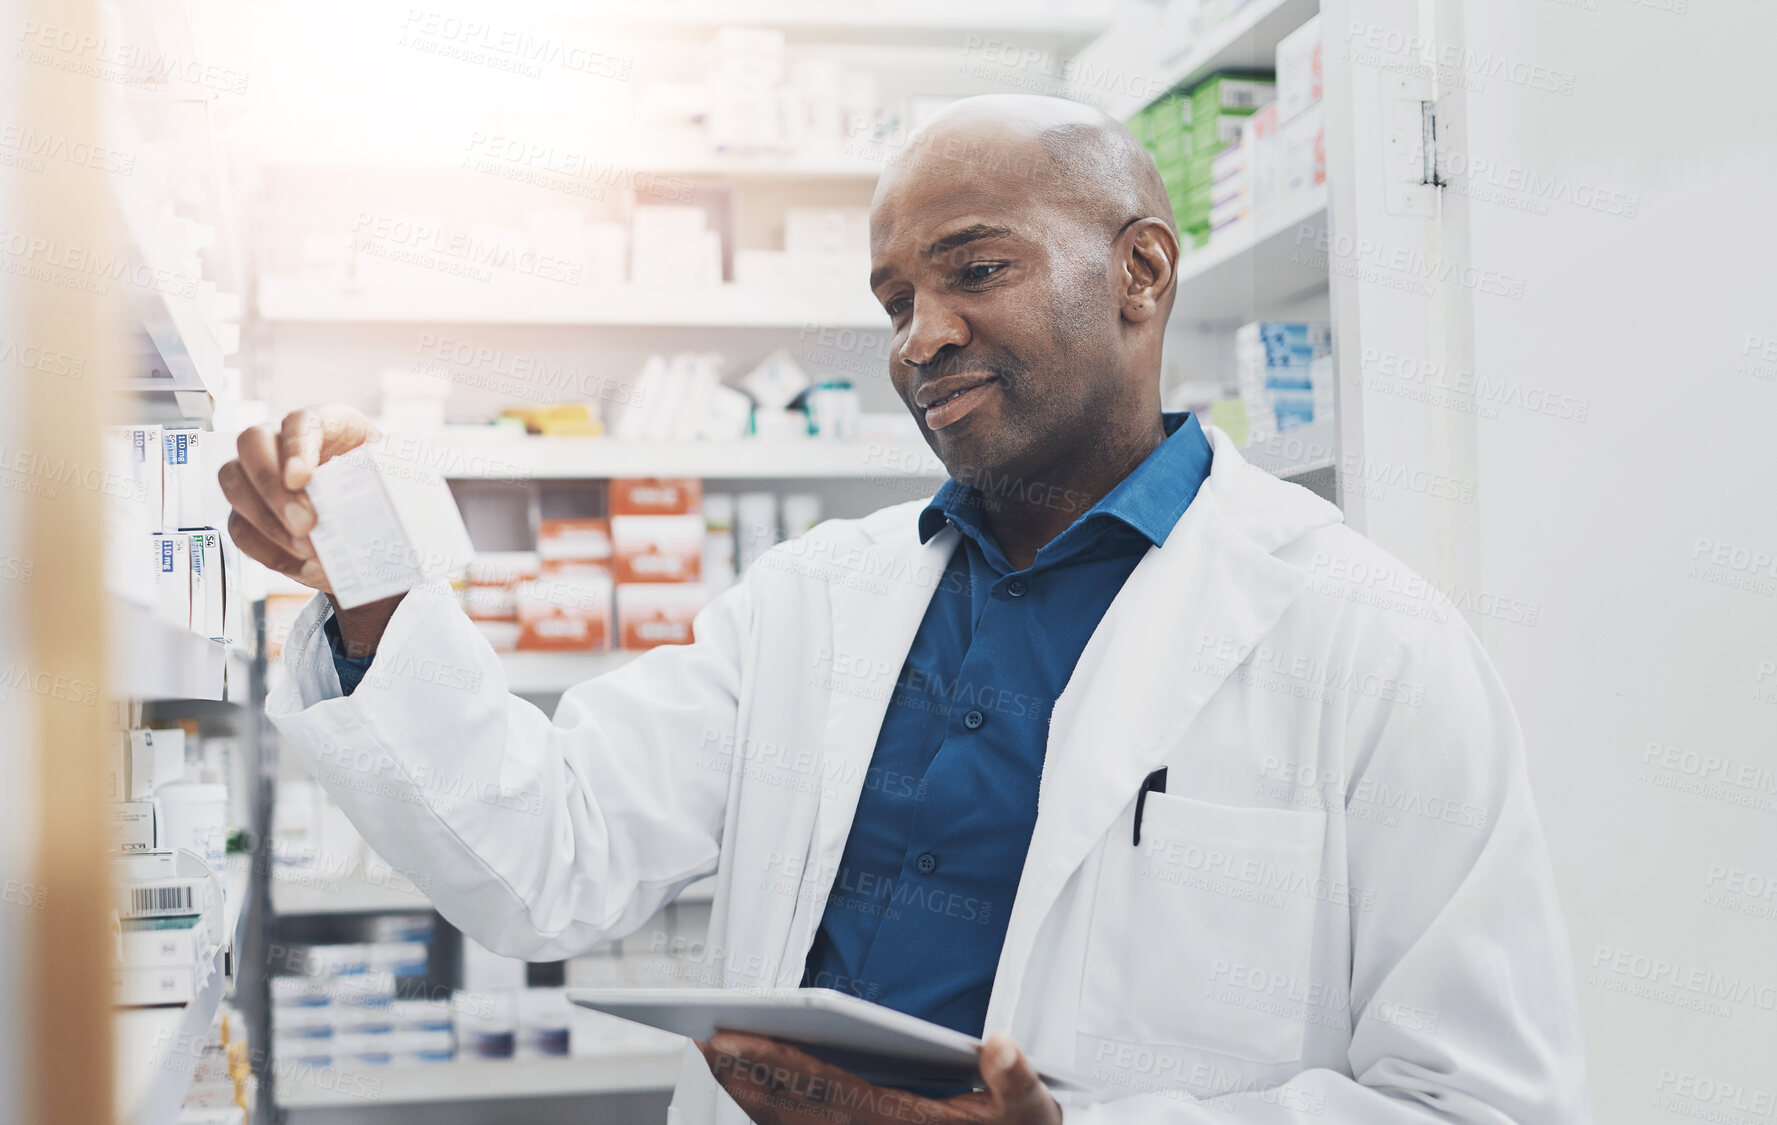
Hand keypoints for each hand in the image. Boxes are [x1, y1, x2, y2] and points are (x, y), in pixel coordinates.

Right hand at [217, 403, 376, 592]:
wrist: (375, 530)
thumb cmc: (384, 495)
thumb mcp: (398, 483)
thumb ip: (393, 484)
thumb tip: (391, 503)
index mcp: (329, 425)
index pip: (301, 420)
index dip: (296, 446)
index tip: (300, 479)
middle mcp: (285, 442)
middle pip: (252, 442)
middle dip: (272, 485)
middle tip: (305, 523)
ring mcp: (260, 475)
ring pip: (233, 481)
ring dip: (265, 519)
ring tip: (305, 549)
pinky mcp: (249, 511)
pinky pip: (238, 526)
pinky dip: (265, 548)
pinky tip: (297, 562)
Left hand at [699, 1031, 1061, 1124]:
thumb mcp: (1033, 1112)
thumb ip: (1018, 1080)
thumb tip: (1000, 1046)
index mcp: (901, 1123)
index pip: (822, 1088)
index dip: (774, 1062)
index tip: (734, 1038)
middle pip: (791, 1107)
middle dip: (744, 1073)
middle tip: (703, 1038)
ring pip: (788, 1122)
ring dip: (748, 1091)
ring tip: (716, 1054)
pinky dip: (770, 1106)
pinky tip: (754, 1085)